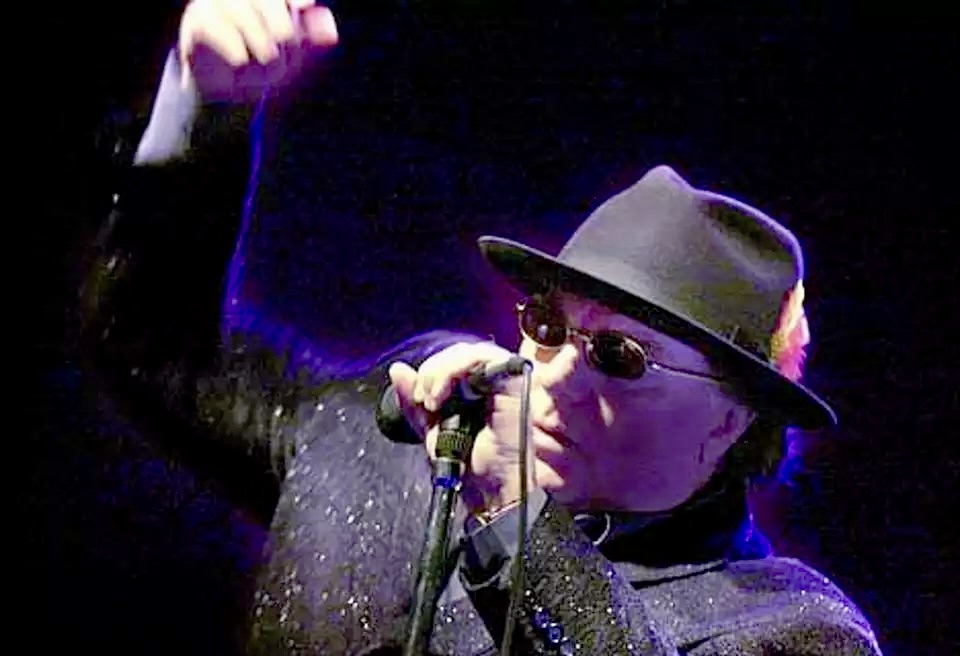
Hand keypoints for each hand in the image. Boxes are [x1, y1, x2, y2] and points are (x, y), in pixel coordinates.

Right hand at [178, 0, 338, 103]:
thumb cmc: (263, 69)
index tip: (304, 4)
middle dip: (277, 17)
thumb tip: (330, 32)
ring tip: (267, 57)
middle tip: (285, 40)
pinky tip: (241, 59)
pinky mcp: (195, 24)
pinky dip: (231, 42)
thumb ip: (313, 41)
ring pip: (234, 5)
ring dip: (256, 34)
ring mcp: (214, 5)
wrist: (226, 98)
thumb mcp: (295, 58)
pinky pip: (211, 23)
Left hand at [388, 342, 535, 514]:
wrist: (488, 492)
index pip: (451, 360)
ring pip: (471, 351)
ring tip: (432, 399)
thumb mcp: (429, 429)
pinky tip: (443, 394)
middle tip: (422, 398)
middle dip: (432, 370)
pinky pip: (488, 358)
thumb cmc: (467, 466)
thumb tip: (398, 370)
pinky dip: (458, 368)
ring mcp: (503, 384)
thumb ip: (413, 401)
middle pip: (458, 352)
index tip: (417, 396)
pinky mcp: (513, 386)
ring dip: (442, 369)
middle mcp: (490, 385)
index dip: (430, 370)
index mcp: (473, 391)